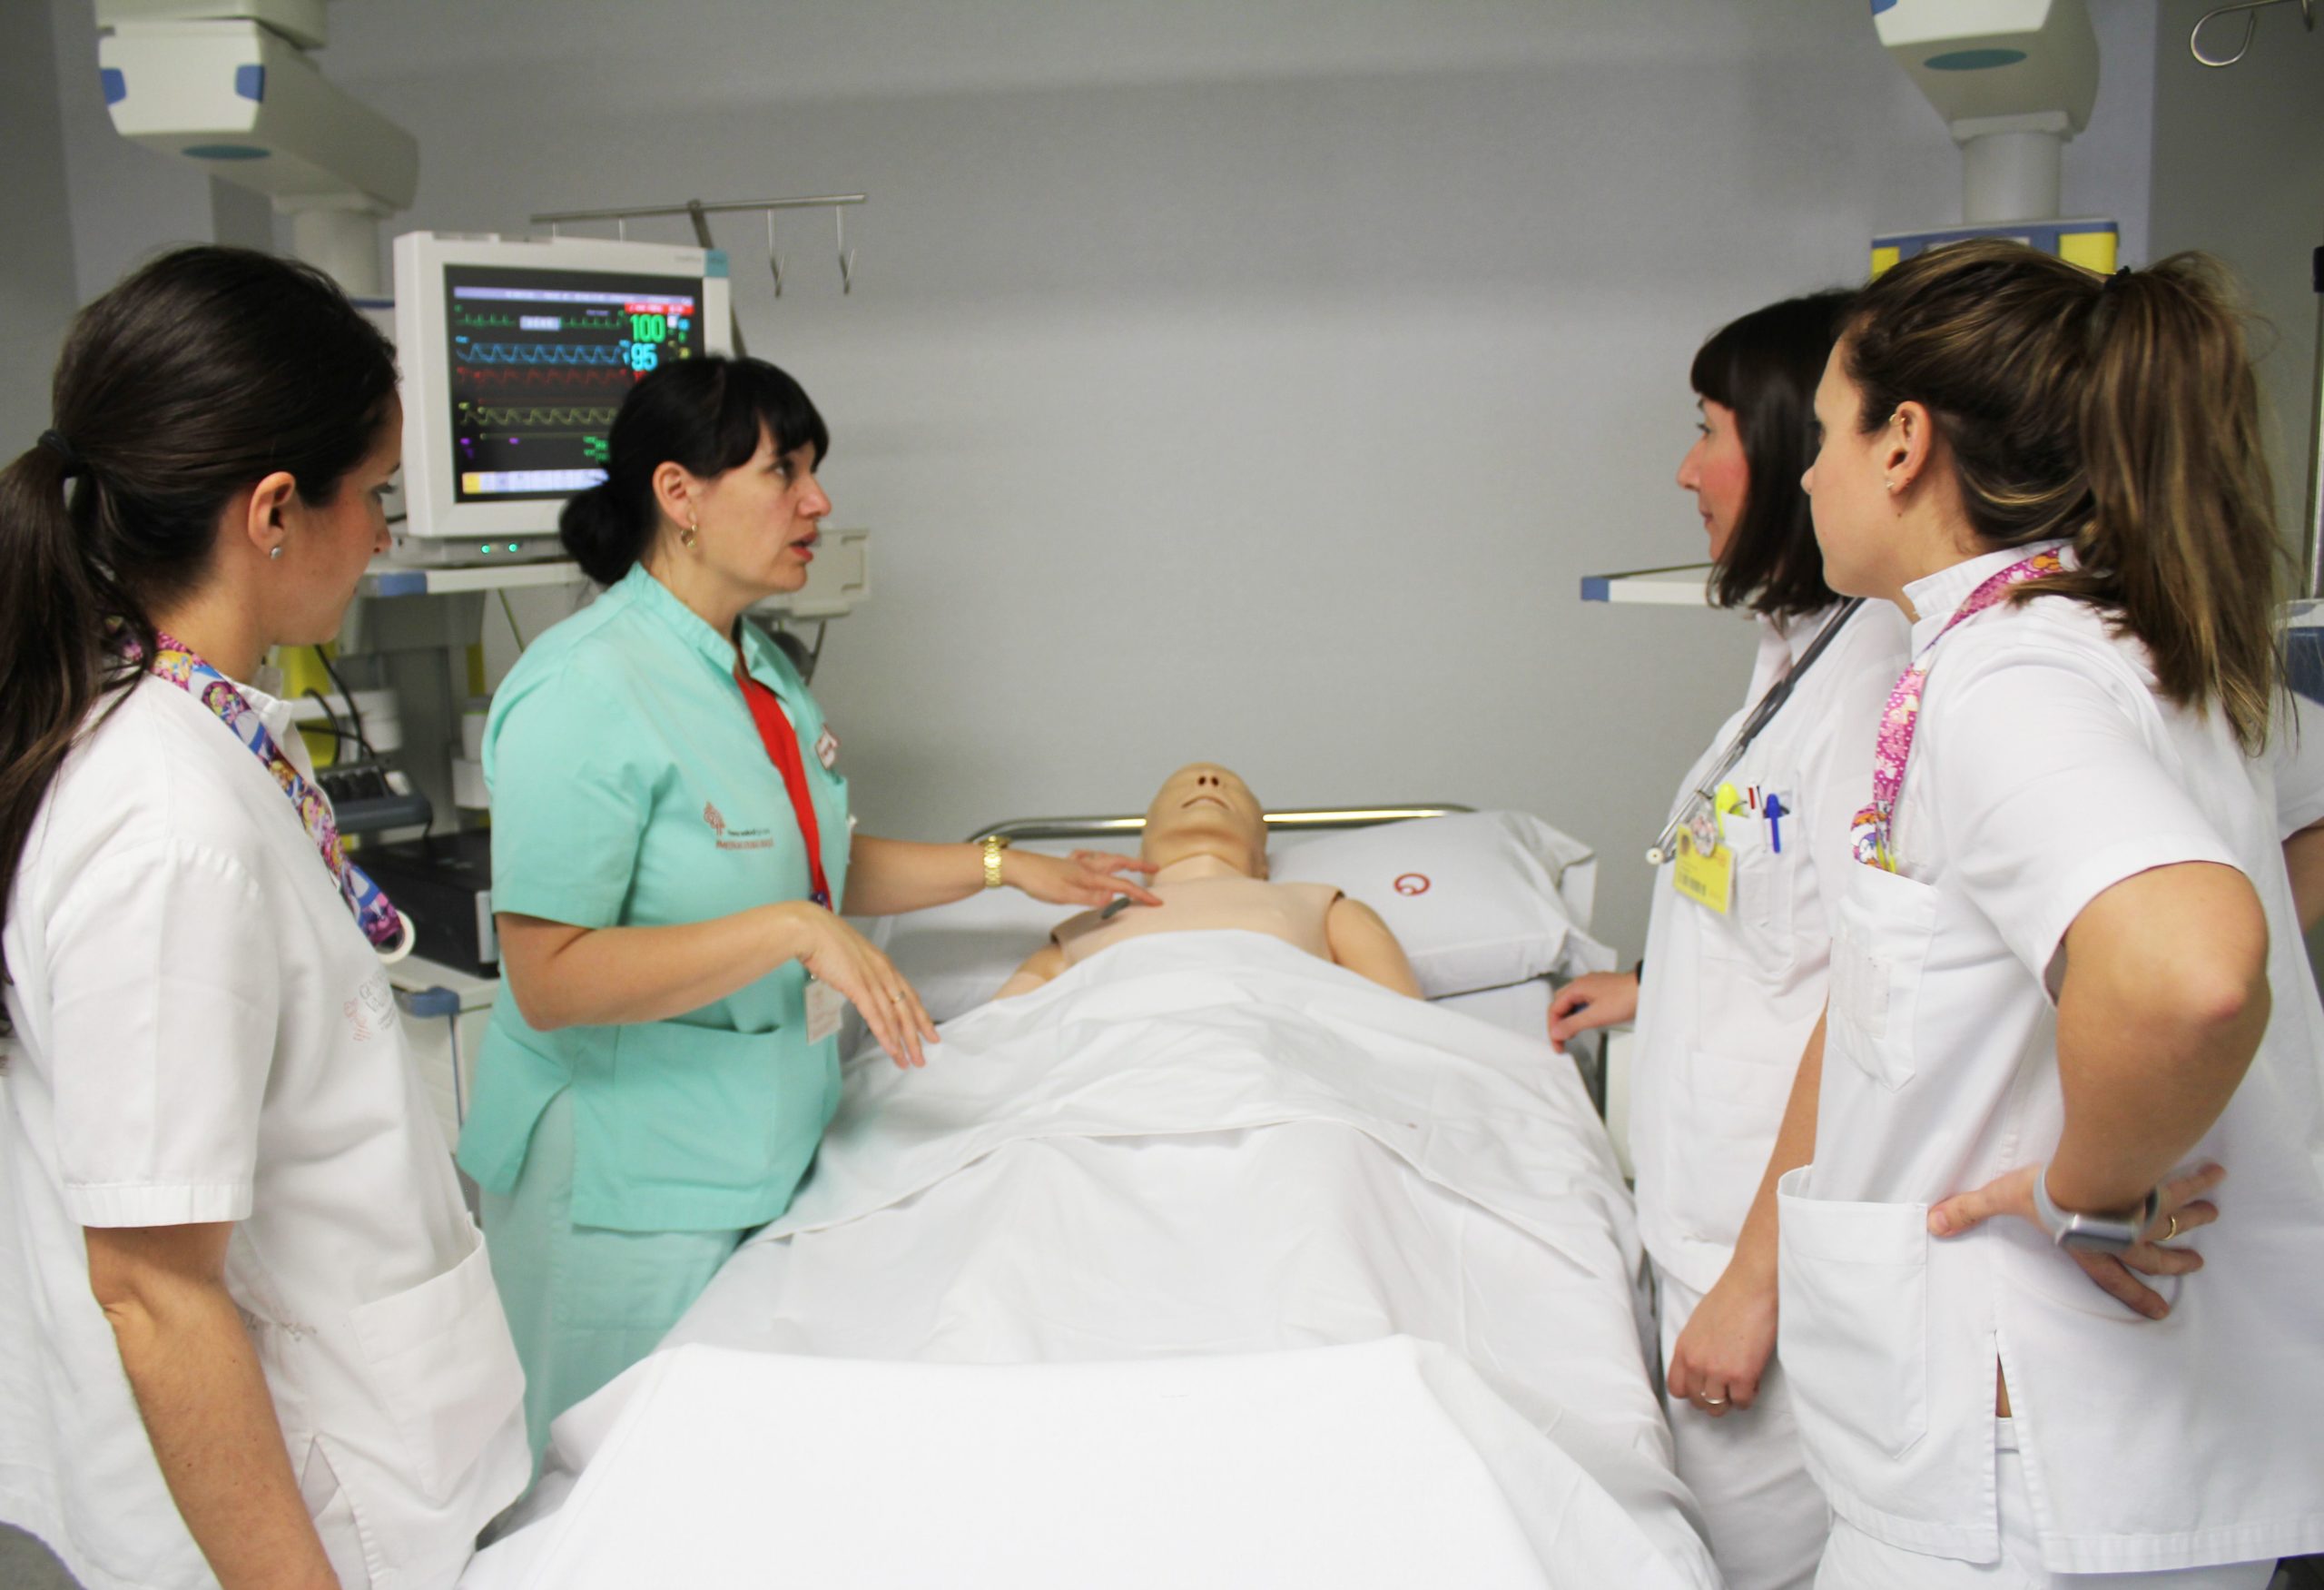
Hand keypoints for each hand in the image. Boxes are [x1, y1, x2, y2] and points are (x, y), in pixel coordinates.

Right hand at [775, 903, 938, 1068]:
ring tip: (909, 1061)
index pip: (909, 994)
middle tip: (922, 1057)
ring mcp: (872, 979)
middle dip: (917, 1035)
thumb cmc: (823, 939)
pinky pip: (876, 1016)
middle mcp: (883, 972)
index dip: (920, 1015)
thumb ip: (858, 970)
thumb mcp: (850, 955)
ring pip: (894, 1017)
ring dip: (903, 1042)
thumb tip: (856, 982)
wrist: (809, 928)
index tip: (929, 1032)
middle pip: (907, 1009)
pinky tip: (891, 1049)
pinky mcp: (858, 986)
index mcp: (883, 963)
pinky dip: (885, 1035)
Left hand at [1003, 848, 1162, 907]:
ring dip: (1122, 860)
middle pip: (1119, 863)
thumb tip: (1112, 900)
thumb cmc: (1039, 881)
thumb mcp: (1065, 895)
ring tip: (1132, 864)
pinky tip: (1094, 859)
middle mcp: (1087, 867)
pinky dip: (1097, 858)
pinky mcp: (1067, 864)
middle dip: (1138, 866)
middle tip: (1154, 869)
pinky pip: (1088, 858)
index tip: (1157, 901)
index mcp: (1090, 876)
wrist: (1017, 867)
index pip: (1122, 886)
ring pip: (1106, 858)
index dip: (1141, 894)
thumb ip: (1090, 898)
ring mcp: (1077, 863)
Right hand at [1547, 971, 1638, 1052]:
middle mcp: (1582, 983)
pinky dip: (1579, 1013)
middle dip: (1558, 1023)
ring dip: (1568, 1018)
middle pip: (1560, 1004)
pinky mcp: (1602, 989)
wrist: (1647, 989)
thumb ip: (1572, 1025)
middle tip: (1562, 1040)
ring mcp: (1592, 985)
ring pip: (1571, 1002)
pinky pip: (1583, 1001)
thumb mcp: (1596, 1016)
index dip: (1553, 1028)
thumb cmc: (1624, 999)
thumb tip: (1555, 1032)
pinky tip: (1586, 1022)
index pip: (1555, 1008)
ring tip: (1572, 1034)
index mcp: (1577, 987)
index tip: (1558, 1045)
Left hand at [1665, 1264, 1778, 1416]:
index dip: (1693, 1392)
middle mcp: (1695, 1363)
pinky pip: (1743, 1402)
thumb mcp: (1698, 1324)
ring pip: (1718, 1407)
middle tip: (1728, 1387)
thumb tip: (1701, 1367)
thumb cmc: (1730, 1299)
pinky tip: (1754, 1380)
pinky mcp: (1741, 1376)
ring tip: (1742, 1384)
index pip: (1677, 1388)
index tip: (1706, 1388)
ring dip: (1731, 1400)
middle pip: (1698, 1402)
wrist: (1751, 1287)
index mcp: (1683, 1349)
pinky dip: (1750, 1395)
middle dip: (1714, 1398)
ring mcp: (1717, 1371)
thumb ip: (1695, 1348)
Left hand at [1928, 1162, 2223, 1320]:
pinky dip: (2200, 1179)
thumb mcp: (2002, 1199)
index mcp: (2091, 1248)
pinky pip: (2184, 1182)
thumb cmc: (2049, 1192)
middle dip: (2174, 1260)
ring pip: (2175, 1219)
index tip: (2160, 1308)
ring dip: (2194, 1219)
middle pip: (2154, 1254)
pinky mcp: (2160, 1185)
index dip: (2135, 1295)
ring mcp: (2147, 1212)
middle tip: (2195, 1265)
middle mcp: (2124, 1236)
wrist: (2092, 1173)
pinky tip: (2216, 1173)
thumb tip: (1933, 1223)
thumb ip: (1968, 1210)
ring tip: (2213, 1215)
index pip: (2114, 1279)